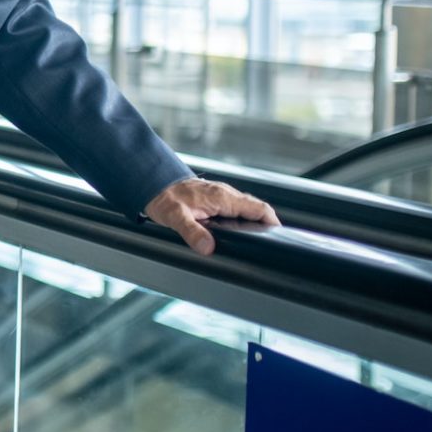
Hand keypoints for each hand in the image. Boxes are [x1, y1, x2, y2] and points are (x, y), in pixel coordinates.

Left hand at [143, 177, 279, 255]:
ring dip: (254, 222)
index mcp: (223, 197)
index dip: (272, 221)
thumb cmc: (164, 198)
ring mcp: (221, 196)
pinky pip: (235, 209)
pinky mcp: (215, 199)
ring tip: (258, 241)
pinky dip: (242, 219)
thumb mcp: (175, 217)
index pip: (259, 208)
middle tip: (271, 243)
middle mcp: (225, 194)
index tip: (279, 235)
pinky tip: (238, 232)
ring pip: (246, 208)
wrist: (153, 184)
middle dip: (266, 224)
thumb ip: (192, 231)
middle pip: (256, 209)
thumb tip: (207, 247)